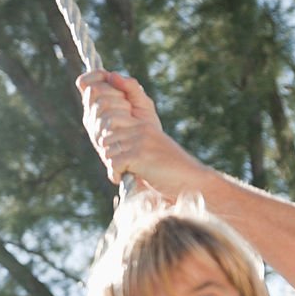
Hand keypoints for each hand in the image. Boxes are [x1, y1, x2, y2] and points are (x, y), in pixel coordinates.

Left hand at [76, 70, 208, 197]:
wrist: (190, 181)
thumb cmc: (169, 168)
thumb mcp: (149, 147)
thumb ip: (130, 136)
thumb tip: (107, 137)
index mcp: (142, 121)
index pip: (109, 114)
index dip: (104, 133)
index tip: (112, 151)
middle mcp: (140, 127)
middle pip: (104, 131)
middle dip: (107, 149)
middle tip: (115, 163)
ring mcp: (140, 140)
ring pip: (107, 147)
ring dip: (111, 163)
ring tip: (122, 171)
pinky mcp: (140, 155)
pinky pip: (114, 162)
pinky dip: (115, 173)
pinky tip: (121, 178)